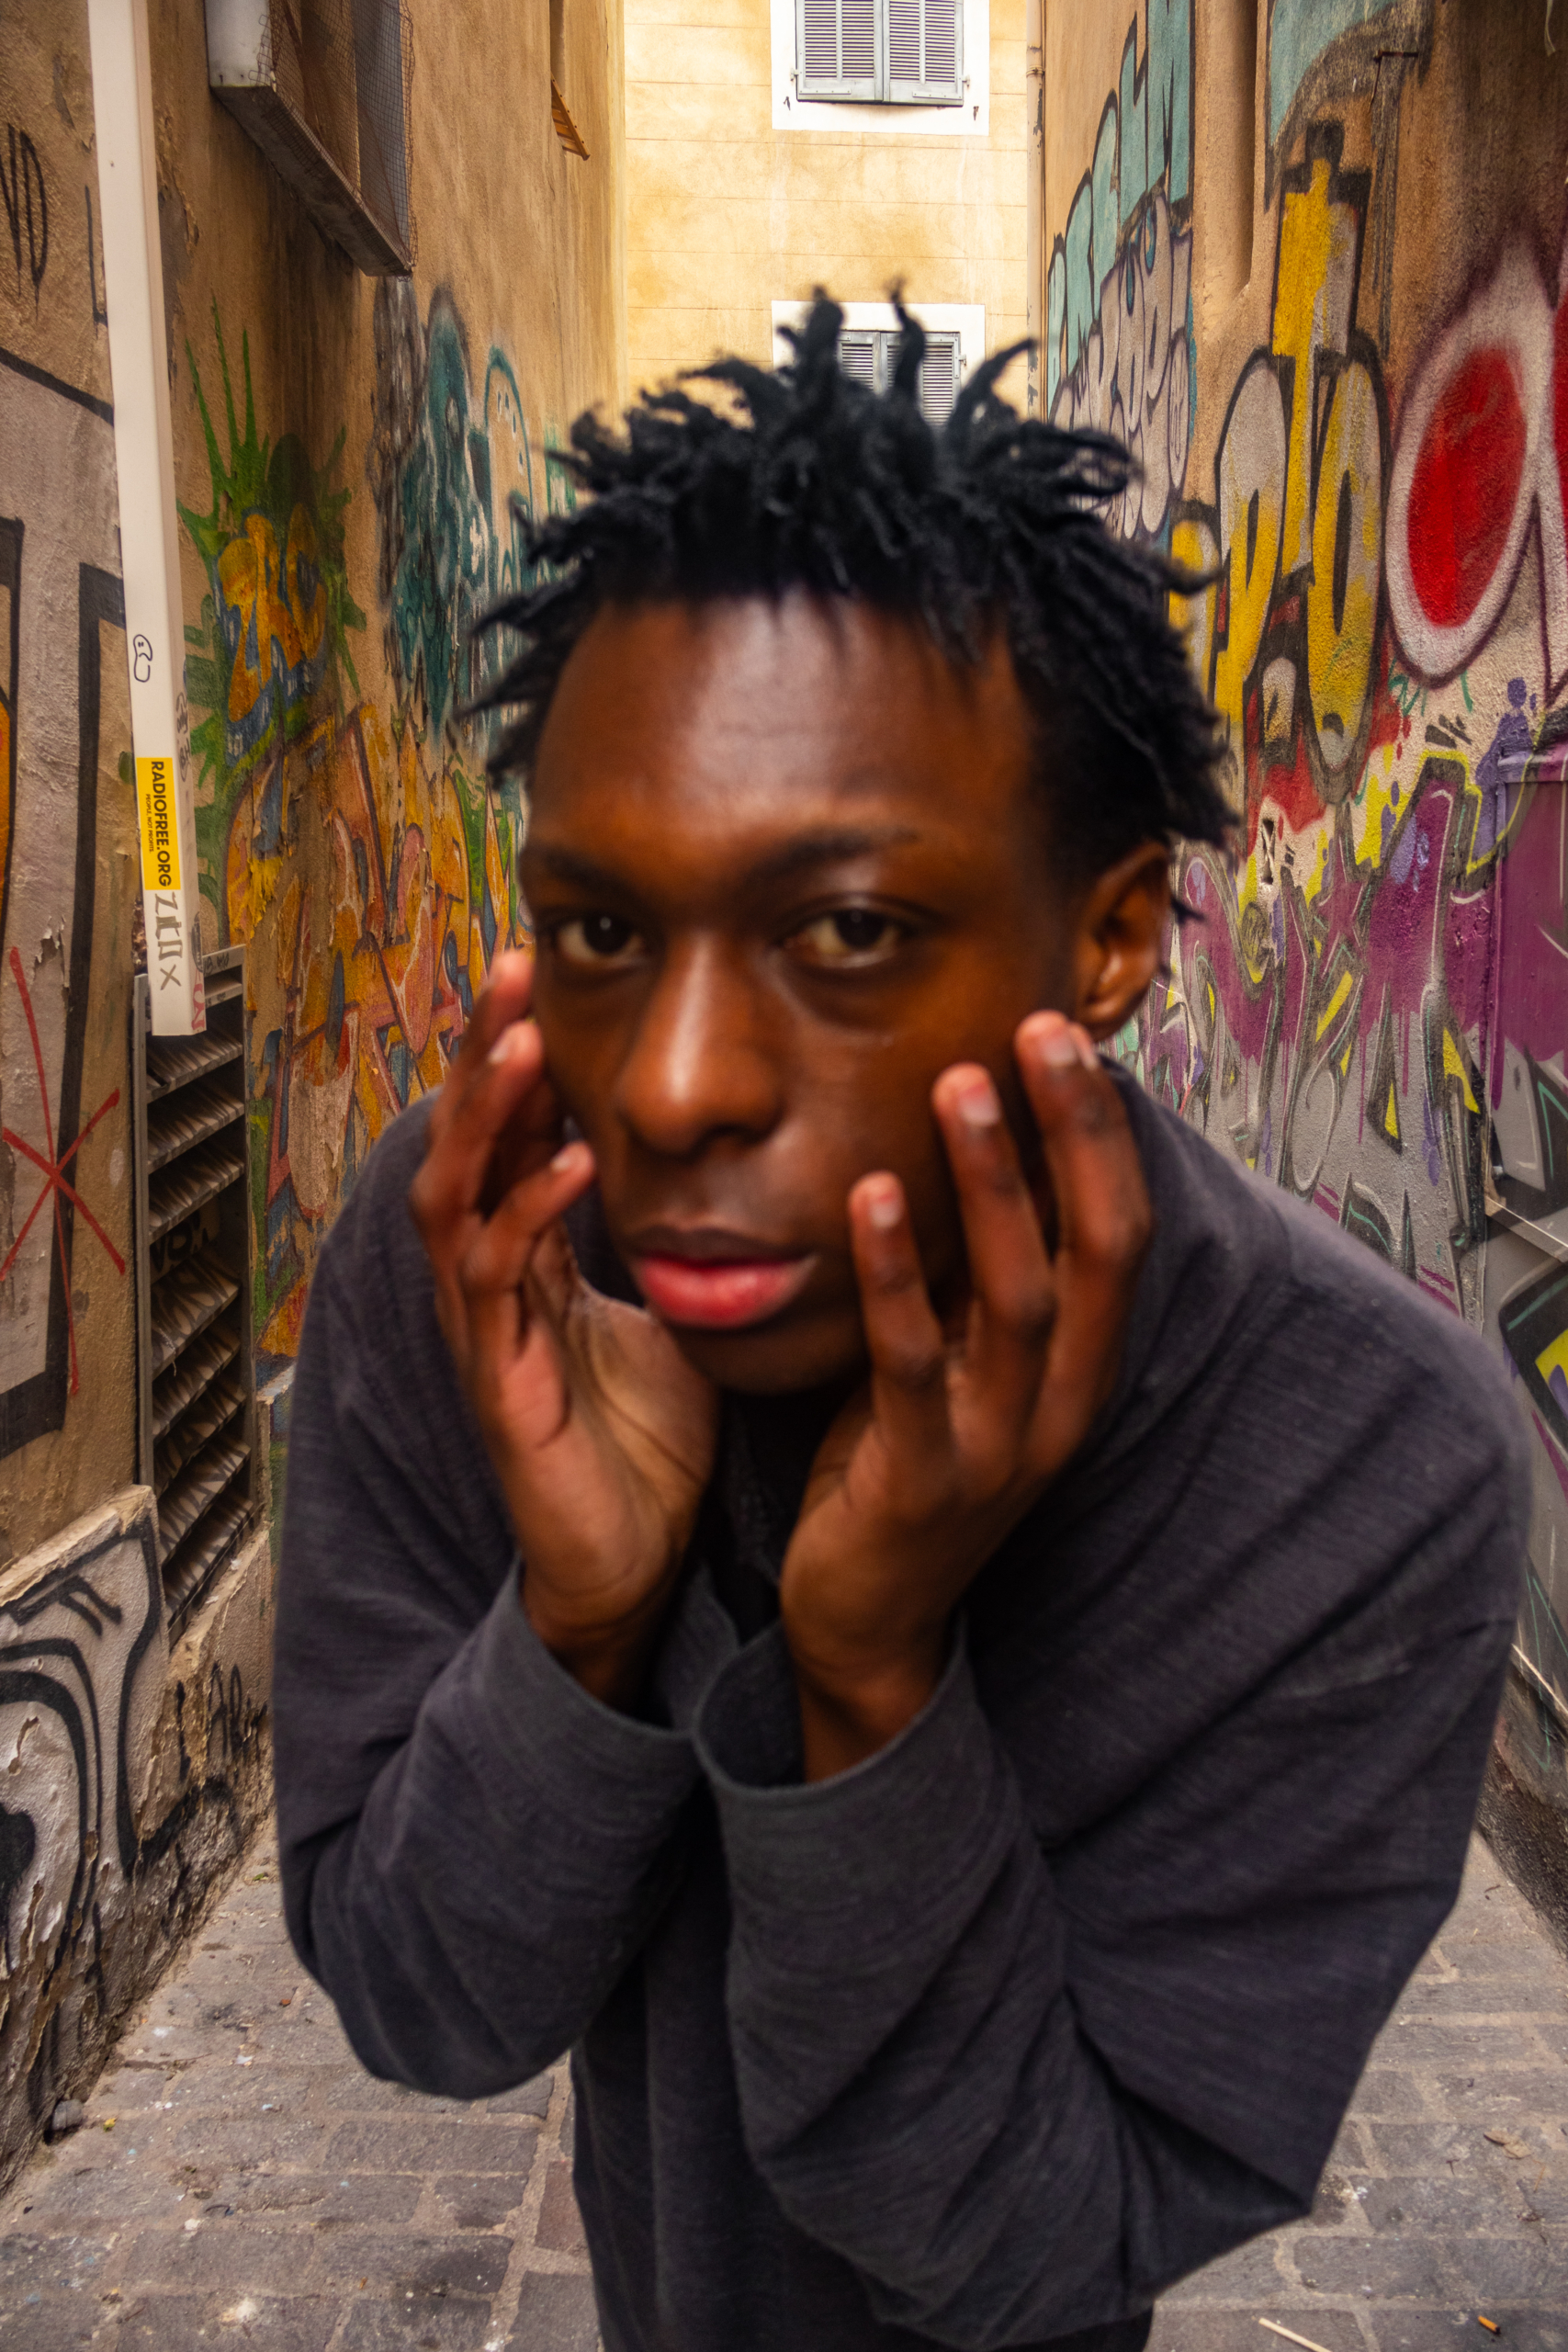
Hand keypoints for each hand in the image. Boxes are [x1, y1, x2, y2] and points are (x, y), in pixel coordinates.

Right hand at [409, 954, 718, 1706]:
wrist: (628, 1570)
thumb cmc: (646, 1445)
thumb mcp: (670, 1315)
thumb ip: (676, 1243)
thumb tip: (741, 1165)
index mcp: (528, 1262)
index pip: (507, 1137)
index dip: (517, 1058)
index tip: (543, 970)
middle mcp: (491, 1285)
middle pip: (464, 1145)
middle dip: (482, 1055)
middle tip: (512, 965)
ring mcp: (487, 1334)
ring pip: (458, 1199)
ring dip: (487, 1116)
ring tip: (520, 1040)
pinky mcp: (502, 1388)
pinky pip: (500, 1283)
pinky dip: (531, 1214)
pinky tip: (569, 1161)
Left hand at [779, 1012, 1150, 1778]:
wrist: (865, 1618)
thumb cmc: (904, 1465)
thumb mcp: (958, 1362)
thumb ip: (973, 1276)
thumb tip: (968, 1145)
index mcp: (1077, 1368)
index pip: (1118, 1231)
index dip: (1102, 1132)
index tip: (1066, 1032)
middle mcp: (1060, 1402)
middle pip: (1097, 1248)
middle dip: (1076, 1133)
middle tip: (1041, 1026)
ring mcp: (998, 1445)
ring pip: (1019, 1296)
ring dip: (995, 1184)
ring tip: (963, 1084)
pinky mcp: (922, 1478)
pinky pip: (913, 1362)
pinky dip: (897, 1274)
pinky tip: (872, 1195)